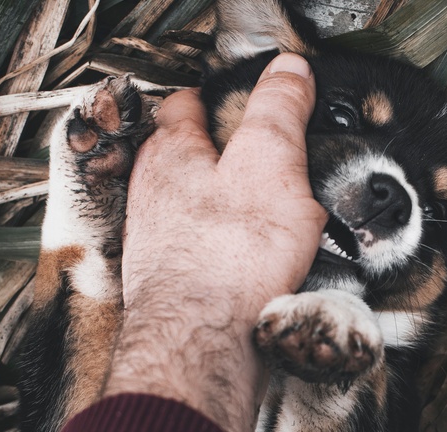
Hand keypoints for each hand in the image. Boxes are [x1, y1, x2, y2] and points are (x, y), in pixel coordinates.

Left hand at [104, 54, 324, 431]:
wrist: (204, 344)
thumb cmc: (229, 256)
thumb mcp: (270, 162)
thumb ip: (279, 112)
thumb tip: (291, 71)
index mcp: (172, 155)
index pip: (186, 106)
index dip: (215, 98)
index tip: (239, 99)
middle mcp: (156, 196)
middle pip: (188, 160)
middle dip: (223, 158)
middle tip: (263, 162)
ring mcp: (162, 244)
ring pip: (197, 211)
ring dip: (230, 211)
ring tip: (271, 218)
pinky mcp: (177, 285)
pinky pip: (208, 254)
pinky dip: (232, 253)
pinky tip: (258, 266)